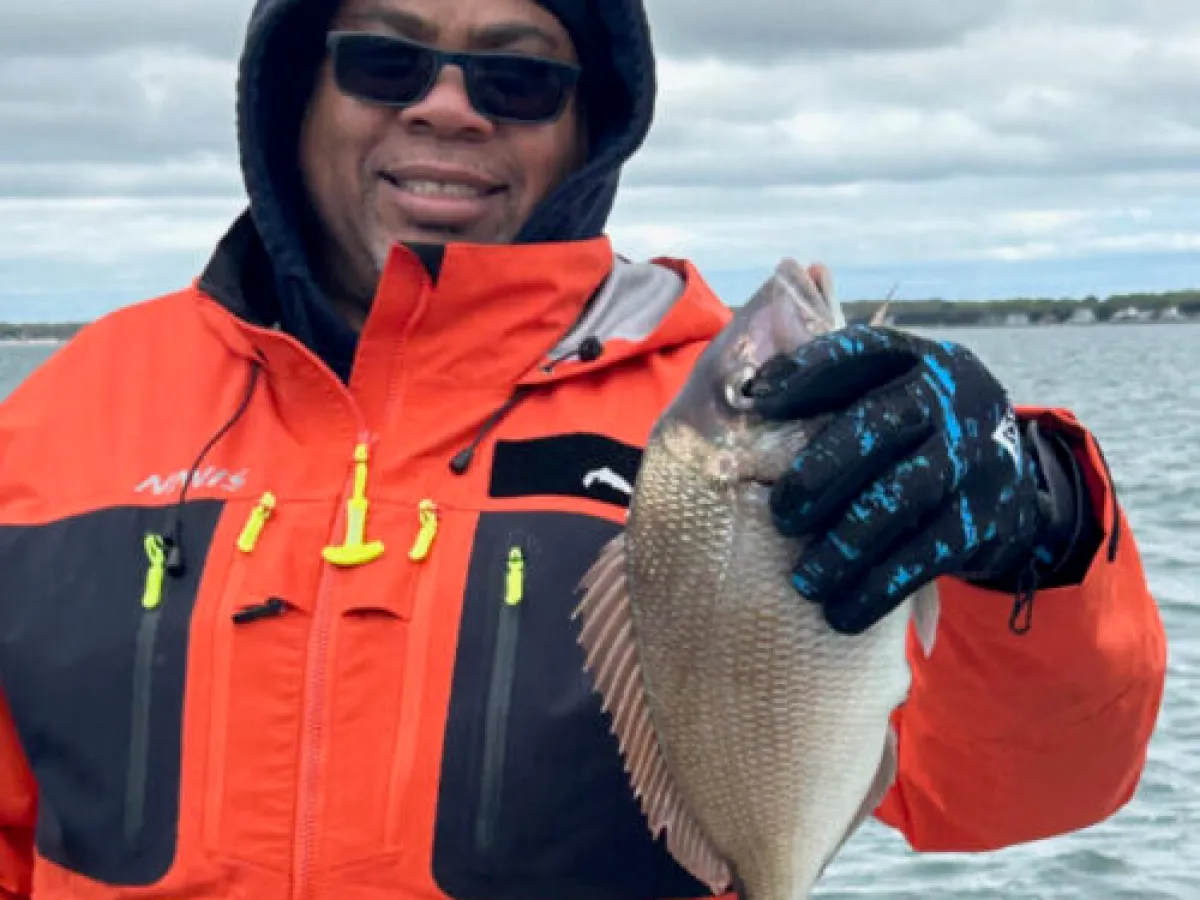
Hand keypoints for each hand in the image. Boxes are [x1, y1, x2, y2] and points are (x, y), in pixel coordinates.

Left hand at [749, 325, 1047, 635]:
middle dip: (822, 469)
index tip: (759, 399)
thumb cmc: (912, 441)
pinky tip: (842, 612)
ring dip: (846, 542)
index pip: (861, 352)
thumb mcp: (888, 400)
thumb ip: (834, 395)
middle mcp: (955, 397)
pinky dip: (879, 587)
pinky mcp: (990, 516)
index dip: (808, 371)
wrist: (1010, 490)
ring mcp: (979, 455)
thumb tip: (744, 399)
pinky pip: (928, 554)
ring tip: (805, 580)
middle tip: (782, 514)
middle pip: (880, 423)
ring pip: (904, 495)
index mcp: (919, 359)